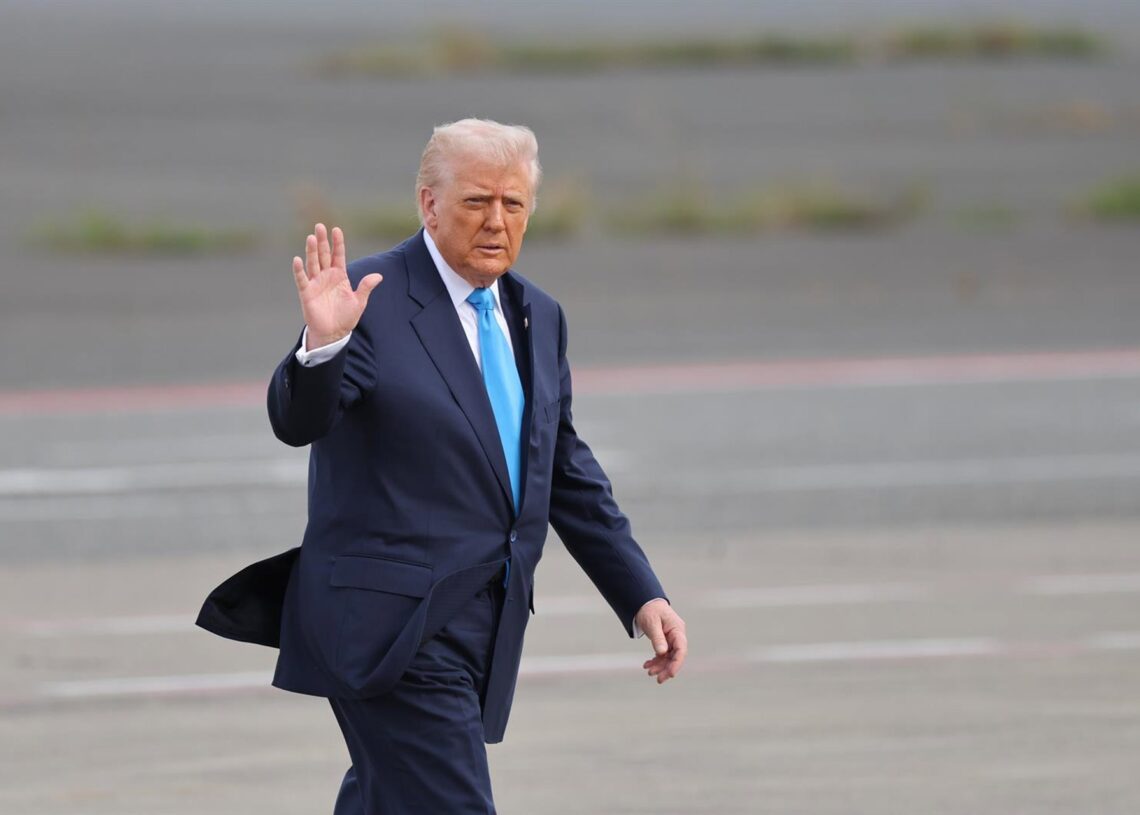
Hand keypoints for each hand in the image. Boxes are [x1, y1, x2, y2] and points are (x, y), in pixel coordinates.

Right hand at [291, 223, 381, 349]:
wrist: (334, 333)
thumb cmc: (346, 317)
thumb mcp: (359, 301)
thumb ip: (366, 287)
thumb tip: (378, 276)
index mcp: (339, 276)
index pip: (338, 255)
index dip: (337, 243)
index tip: (336, 230)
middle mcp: (326, 276)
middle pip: (324, 255)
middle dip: (322, 241)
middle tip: (320, 225)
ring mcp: (316, 283)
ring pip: (313, 263)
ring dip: (312, 251)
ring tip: (311, 237)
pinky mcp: (307, 293)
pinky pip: (302, 279)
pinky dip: (299, 270)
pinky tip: (297, 259)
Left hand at [634, 599, 686, 683]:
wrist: (645, 603)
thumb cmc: (649, 610)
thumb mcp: (652, 623)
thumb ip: (658, 638)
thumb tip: (662, 653)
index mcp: (677, 630)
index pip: (681, 649)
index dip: (677, 663)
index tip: (671, 674)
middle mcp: (677, 635)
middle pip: (676, 656)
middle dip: (668, 668)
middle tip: (658, 679)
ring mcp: (671, 639)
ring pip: (669, 657)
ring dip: (660, 666)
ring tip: (649, 671)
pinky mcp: (665, 641)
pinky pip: (663, 654)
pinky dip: (656, 661)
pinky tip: (647, 665)